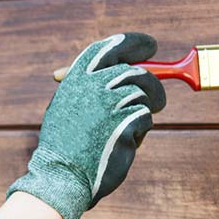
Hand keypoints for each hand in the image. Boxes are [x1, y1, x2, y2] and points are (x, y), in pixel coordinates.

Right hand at [7, 32, 165, 218]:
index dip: (134, 43)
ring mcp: (111, 103)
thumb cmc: (65, 144)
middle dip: (152, 84)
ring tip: (131, 129)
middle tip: (157, 99)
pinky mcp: (126, 123)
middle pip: (136, 71)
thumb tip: (121, 66)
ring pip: (145, 95)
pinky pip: (146, 119)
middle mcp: (95, 85)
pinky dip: (139, 132)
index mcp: (78, 77)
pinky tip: (122, 144)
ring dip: (145, 111)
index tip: (149, 46)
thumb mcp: (68, 105)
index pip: (112, 47)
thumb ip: (89, 84)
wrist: (62, 176)